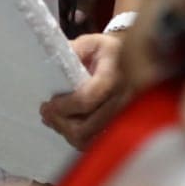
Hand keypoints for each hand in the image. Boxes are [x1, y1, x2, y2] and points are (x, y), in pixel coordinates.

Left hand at [40, 32, 128, 148]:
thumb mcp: (92, 43)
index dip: (63, 107)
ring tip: (55, 121)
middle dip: (60, 123)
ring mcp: (123, 118)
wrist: (138, 61)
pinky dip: (80, 138)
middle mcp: (121, 102)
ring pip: (90, 139)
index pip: (86, 100)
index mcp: (112, 78)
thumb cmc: (109, 52)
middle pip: (86, 127)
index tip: (47, 105)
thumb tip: (54, 62)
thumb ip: (74, 51)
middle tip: (46, 114)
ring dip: (68, 133)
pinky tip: (69, 127)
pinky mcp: (122, 127)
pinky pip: (98, 142)